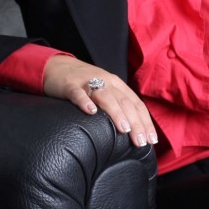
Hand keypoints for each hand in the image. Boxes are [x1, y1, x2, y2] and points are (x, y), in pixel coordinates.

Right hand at [43, 55, 157, 147]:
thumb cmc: (83, 84)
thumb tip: (132, 132)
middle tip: (141, 142)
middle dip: (135, 122)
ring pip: (105, 97)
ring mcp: (88, 82)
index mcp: (116, 84)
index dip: (145, 121)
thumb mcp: (104, 91)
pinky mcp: (70, 85)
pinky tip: (91, 112)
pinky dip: (85, 102)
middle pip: (124, 102)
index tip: (152, 140)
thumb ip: (116, 105)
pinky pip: (78, 93)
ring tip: (125, 129)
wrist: (57, 66)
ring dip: (117, 113)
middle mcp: (105, 81)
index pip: (135, 103)